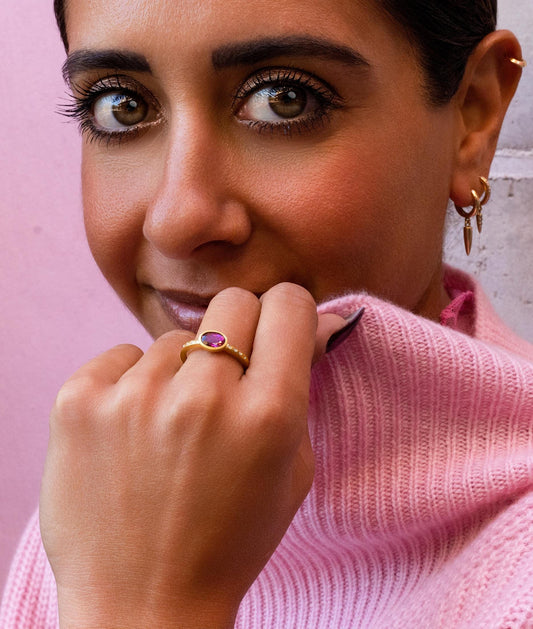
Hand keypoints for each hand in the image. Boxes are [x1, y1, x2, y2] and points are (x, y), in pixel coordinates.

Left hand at [40, 283, 344, 628]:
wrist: (143, 604)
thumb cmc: (229, 540)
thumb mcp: (291, 471)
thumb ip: (300, 390)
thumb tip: (308, 324)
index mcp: (268, 415)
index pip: (289, 305)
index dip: (287, 313)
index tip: (277, 329)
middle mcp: (204, 398)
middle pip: (233, 304)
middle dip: (238, 331)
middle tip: (226, 376)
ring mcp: (136, 397)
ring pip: (173, 340)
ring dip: (180, 373)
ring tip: (170, 429)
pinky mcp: (79, 401)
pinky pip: (121, 356)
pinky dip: (130, 385)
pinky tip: (132, 432)